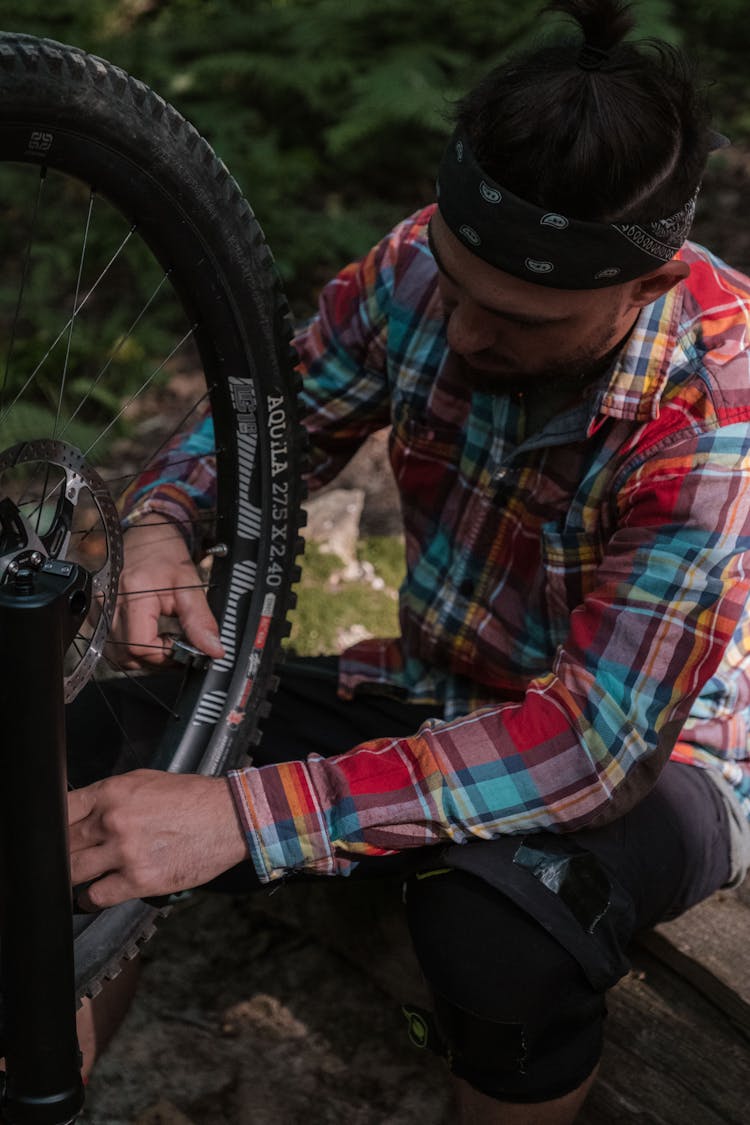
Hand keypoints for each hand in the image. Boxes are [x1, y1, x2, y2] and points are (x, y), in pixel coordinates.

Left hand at [68, 769, 248, 907]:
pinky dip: (90, 899)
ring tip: (79, 877)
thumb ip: (110, 797)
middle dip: (62, 853)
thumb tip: (82, 812)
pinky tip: (95, 894)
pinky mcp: (139, 879)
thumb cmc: (193, 798)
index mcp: (114, 792)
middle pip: (63, 844)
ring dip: (73, 877)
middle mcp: (114, 820)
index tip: (52, 836)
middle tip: (67, 859)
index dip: (51, 827)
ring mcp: (125, 851)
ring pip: (73, 872)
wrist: (230, 817)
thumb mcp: (145, 782)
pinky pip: (95, 896)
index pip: (60, 810)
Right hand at [109, 516, 223, 667]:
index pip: (141, 646)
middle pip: (126, 655)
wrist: (148, 534)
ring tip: (163, 643)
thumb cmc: (167, 555)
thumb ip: (200, 621)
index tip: (182, 649)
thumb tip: (213, 650)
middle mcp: (109, 602)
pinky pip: (109, 644)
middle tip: (177, 648)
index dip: (164, 656)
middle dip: (156, 660)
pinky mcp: (96, 612)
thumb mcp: (190, 585)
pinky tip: (147, 637)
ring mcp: (99, 608)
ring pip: (116, 654)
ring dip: (142, 657)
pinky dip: (128, 649)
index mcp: (132, 594)